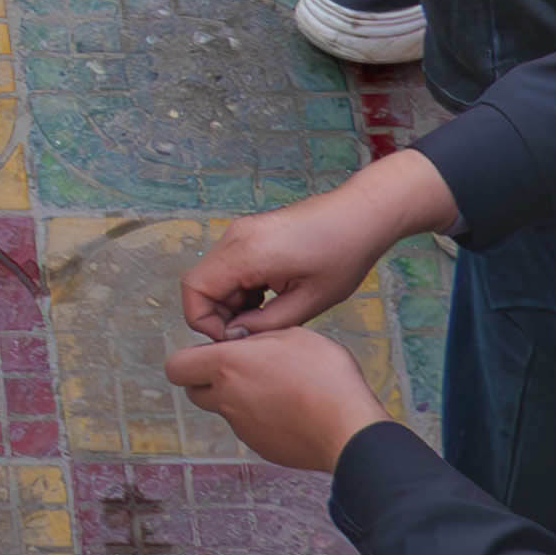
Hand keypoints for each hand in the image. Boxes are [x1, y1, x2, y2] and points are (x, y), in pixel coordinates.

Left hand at [168, 325, 396, 476]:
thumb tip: (247, 344)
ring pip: (225, 410)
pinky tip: (291, 410)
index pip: (176, 366)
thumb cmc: (325, 378)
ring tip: (278, 388)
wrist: (349, 428)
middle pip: (195, 391)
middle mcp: (226, 398)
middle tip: (242, 369)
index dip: (189, 359)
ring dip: (239, 399)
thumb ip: (258, 337)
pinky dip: (261, 419)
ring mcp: (242, 427)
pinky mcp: (261, 448)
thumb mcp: (293, 335)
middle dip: (209, 380)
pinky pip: (250, 428)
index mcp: (227, 366)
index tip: (211, 353)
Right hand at [179, 151, 446, 338]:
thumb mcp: (310, 301)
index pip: (195, 289)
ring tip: (266, 316)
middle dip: (218, 314)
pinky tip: (268, 298)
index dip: (203, 320)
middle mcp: (234, 238)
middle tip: (253, 332)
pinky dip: (238, 289)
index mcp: (246, 253)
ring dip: (230, 303)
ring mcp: (239, 233)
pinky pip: (227, 267)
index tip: (236, 338)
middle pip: (200, 283)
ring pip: (213, 276)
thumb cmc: (343, 255)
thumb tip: (235, 336)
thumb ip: (267, 324)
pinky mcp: (248, 234)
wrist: (360, 215)